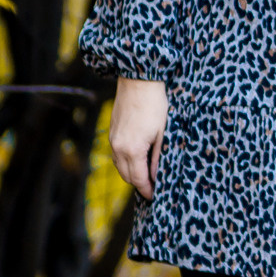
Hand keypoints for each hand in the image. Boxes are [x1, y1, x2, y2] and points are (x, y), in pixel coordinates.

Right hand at [108, 77, 169, 200]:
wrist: (138, 80)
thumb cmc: (155, 104)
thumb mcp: (163, 133)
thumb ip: (159, 157)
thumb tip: (157, 176)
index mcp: (132, 150)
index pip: (138, 179)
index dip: (147, 190)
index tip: (155, 196)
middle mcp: (118, 147)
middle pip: (127, 176)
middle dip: (139, 184)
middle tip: (153, 187)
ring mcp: (113, 140)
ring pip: (120, 166)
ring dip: (132, 173)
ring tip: (147, 175)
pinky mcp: (112, 132)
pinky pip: (117, 155)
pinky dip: (126, 162)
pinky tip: (137, 159)